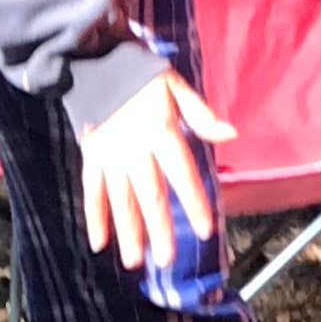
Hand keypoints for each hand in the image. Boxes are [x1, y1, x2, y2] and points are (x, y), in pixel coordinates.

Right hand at [78, 69, 234, 273]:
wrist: (93, 60)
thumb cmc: (140, 73)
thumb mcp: (175, 85)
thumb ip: (201, 113)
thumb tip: (231, 133)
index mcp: (161, 131)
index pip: (181, 173)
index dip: (193, 202)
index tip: (205, 230)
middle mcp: (135, 149)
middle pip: (150, 195)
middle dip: (159, 229)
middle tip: (167, 259)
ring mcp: (110, 155)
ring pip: (121, 200)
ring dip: (128, 232)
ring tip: (135, 262)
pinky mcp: (90, 155)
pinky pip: (92, 190)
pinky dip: (94, 216)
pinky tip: (100, 243)